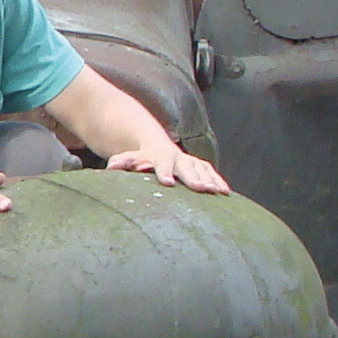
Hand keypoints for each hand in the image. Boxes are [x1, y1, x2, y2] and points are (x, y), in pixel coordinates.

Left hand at [106, 147, 229, 194]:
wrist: (155, 145)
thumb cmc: (140, 158)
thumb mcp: (129, 158)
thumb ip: (122, 162)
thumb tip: (111, 167)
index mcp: (160, 155)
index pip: (162, 163)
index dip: (165, 172)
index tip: (168, 183)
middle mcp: (178, 157)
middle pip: (187, 166)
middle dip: (194, 177)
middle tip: (201, 188)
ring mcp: (190, 160)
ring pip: (202, 168)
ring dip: (210, 179)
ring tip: (217, 191)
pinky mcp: (199, 166)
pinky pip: (211, 172)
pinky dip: (218, 180)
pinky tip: (226, 193)